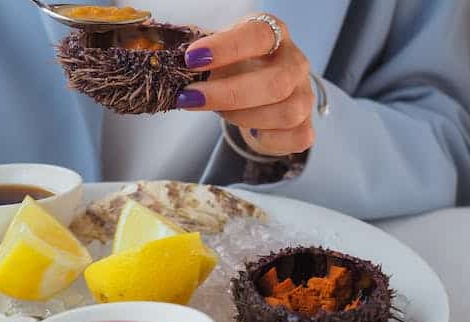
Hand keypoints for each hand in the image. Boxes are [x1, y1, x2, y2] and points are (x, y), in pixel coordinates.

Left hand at [177, 15, 313, 156]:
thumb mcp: (213, 52)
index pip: (258, 35)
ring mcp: (304, 94)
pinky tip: (248, 131)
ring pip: (287, 112)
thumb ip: (196, 55)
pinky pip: (298, 138)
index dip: (225, 47)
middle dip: (227, 95)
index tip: (191, 59)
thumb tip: (164, 61)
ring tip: (218, 112)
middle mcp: (295, 61)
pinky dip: (269, 139)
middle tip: (189, 98)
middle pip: (275, 82)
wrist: (253, 88)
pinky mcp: (305, 124)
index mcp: (272, 33)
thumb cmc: (230, 66)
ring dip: (243, 117)